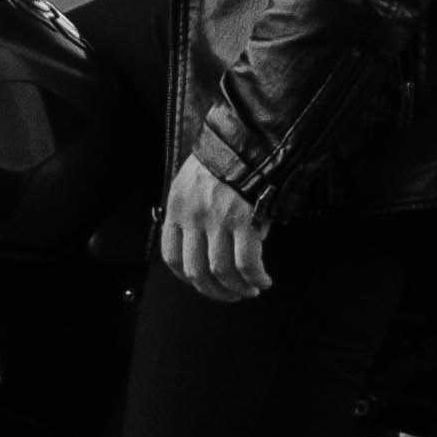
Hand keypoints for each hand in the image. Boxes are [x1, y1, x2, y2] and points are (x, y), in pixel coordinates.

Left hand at [161, 148, 270, 302]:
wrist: (249, 140)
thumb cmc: (224, 161)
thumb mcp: (193, 182)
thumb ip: (194, 214)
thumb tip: (209, 248)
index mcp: (177, 207)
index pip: (172, 257)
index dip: (187, 278)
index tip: (203, 284)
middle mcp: (193, 216)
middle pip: (196, 271)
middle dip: (214, 291)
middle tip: (231, 295)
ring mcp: (218, 219)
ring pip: (221, 271)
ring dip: (237, 289)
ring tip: (251, 290)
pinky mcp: (244, 220)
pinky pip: (247, 263)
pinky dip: (255, 278)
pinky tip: (263, 280)